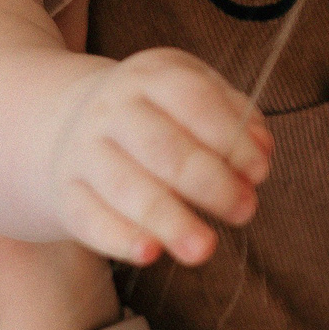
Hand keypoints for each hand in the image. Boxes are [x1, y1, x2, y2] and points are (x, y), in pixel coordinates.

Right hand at [44, 47, 273, 268]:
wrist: (67, 121)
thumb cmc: (156, 114)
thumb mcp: (193, 96)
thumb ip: (235, 119)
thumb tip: (262, 152)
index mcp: (152, 75)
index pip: (193, 100)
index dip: (230, 138)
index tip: (259, 172)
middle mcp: (113, 108)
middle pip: (163, 147)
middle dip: (210, 183)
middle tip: (245, 211)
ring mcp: (84, 149)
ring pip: (127, 186)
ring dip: (170, 220)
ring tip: (204, 249)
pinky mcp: (66, 191)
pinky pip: (91, 217)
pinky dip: (120, 238)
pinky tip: (150, 253)